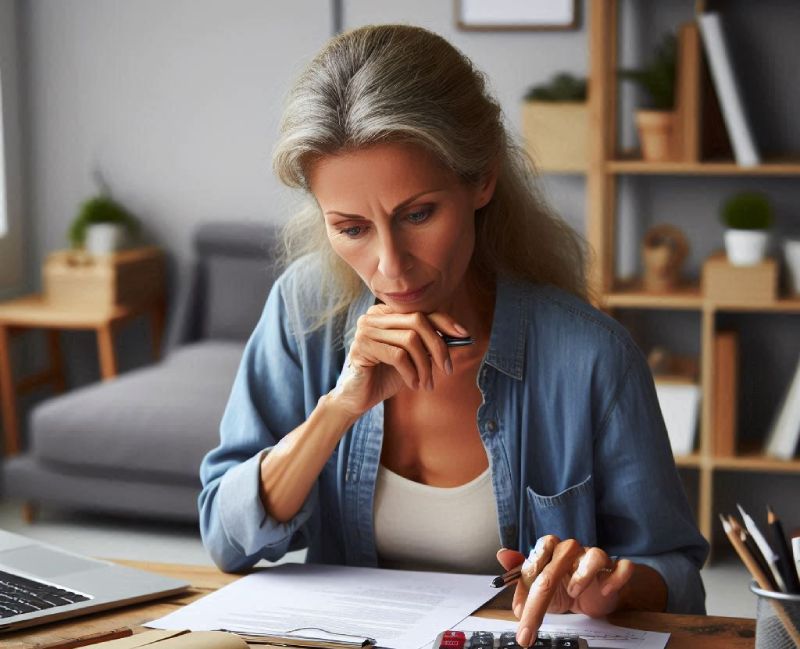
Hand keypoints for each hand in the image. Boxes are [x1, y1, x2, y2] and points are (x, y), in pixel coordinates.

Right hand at [330, 304, 468, 416]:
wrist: (358, 397)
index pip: (421, 311)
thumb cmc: (386, 375)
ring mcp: (366, 330)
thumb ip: (429, 343)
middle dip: (438, 346)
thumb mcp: (413, 357)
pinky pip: (397, 355)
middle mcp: (374, 316)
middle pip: (418, 321)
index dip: (445, 322)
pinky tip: (413, 384)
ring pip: (410, 339)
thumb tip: (460, 335)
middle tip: (448, 369)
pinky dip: (411, 372)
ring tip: (427, 383)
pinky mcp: (362, 347)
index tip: (464, 335)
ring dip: (425, 365)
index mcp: (387, 313)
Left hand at [497, 537, 633, 646]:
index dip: (528, 578)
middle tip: (534, 620)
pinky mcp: (615, 571)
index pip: (538, 553)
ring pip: (596, 554)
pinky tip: (605, 591)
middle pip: (562, 556)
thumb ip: (519, 575)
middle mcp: (573, 551)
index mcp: (552, 550)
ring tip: (574, 592)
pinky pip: (623, 566)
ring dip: (584, 574)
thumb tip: (502, 554)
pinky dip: (616, 578)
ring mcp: (596, 559)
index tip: (520, 611)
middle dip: (544, 590)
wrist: (591, 597)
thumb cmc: (561, 588)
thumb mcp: (536, 586)